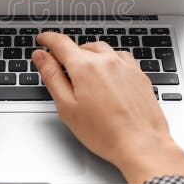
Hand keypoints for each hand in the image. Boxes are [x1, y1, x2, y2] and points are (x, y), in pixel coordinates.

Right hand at [33, 33, 183, 183]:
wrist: (142, 144)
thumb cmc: (105, 133)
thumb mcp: (67, 107)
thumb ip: (52, 76)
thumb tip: (40, 56)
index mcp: (85, 67)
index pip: (60, 43)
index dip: (48, 39)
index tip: (43, 39)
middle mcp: (106, 60)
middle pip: (81, 47)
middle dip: (69, 54)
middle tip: (62, 69)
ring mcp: (125, 65)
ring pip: (102, 50)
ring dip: (90, 55)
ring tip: (85, 73)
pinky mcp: (139, 74)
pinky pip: (120, 57)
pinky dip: (109, 60)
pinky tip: (108, 74)